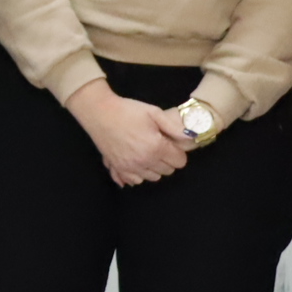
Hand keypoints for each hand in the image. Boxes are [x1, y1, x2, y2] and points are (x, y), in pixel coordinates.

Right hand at [64, 79, 192, 187]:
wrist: (99, 112)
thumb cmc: (128, 110)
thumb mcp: (153, 113)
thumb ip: (174, 127)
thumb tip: (191, 137)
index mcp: (156, 147)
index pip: (180, 161)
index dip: (178, 152)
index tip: (170, 143)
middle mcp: (145, 161)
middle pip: (168, 171)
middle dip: (167, 160)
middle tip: (159, 146)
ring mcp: (130, 167)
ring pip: (153, 177)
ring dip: (154, 167)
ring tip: (147, 152)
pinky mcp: (118, 168)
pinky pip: (135, 181)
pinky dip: (139, 174)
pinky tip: (136, 161)